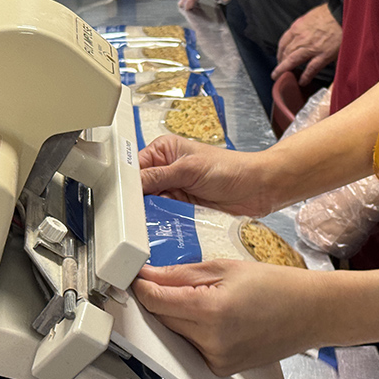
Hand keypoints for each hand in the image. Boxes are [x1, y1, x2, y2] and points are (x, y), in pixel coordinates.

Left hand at [132, 260, 322, 374]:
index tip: (138, 278)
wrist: (311, 312)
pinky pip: (193, 349)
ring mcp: (216, 361)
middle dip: (164, 300)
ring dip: (180, 318)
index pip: (156, 302)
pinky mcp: (221, 370)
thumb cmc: (278, 287)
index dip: (143, 287)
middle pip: (163, 320)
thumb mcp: (225, 267)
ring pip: (176, 335)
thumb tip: (148, 276)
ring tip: (211, 301)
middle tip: (182, 283)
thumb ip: (180, 273)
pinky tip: (220, 319)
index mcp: (211, 311)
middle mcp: (211, 342)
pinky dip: (196, 333)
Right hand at [140, 134, 275, 216]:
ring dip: (148, 213)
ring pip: (150, 203)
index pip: (135, 167)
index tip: (120, 200)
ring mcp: (175, 188)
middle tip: (128, 217)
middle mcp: (167, 168)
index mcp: (164, 150)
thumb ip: (158, 176)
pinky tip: (156, 227)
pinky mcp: (183, 205)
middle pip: (139, 187)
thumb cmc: (231, 169)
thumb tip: (132, 182)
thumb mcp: (189, 170)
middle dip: (136, 201)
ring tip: (141, 224)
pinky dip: (161, 220)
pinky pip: (164, 214)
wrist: (258, 188)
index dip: (127, 183)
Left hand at [273, 5, 342, 84]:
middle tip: (279, 70)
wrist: (343, 14)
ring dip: (285, 70)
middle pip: (285, 53)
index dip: (280, 52)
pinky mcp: (323, 55)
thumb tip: (302, 34)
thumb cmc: (330, 13)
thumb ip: (303, 27)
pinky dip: (305, 77)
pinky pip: (311, 69)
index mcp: (297, 27)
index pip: (283, 42)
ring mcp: (311, 48)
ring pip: (292, 61)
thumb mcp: (310, 16)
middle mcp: (301, 38)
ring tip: (282, 77)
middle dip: (281, 63)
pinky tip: (302, 82)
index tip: (279, 57)